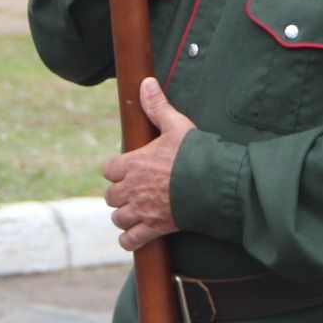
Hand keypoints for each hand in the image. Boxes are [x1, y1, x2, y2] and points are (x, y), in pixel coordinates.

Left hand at [102, 78, 193, 251]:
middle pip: (111, 195)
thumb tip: (145, 82)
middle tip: (134, 190)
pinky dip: (130, 238)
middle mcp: (132, 189)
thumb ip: (158, 106)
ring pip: (118, 218)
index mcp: (133, 163)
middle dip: (120, 193)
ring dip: (124, 215)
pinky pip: (130, 240)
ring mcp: (141, 211)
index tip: (128, 168)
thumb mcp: (177, 125)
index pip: (109, 169)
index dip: (117, 169)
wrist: (213, 184)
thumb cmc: (195, 153)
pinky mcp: (153, 228)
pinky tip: (136, 234)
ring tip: (136, 210)